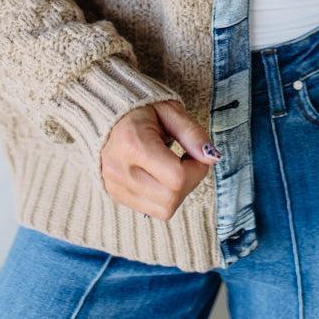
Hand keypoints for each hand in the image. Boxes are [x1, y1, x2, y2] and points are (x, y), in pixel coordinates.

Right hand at [99, 99, 221, 219]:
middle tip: (186, 160)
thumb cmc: (140, 108)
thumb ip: (192, 133)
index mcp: (132, 144)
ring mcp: (115, 186)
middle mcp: (120, 170)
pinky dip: (163, 196)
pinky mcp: (115, 195)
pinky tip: (160, 175)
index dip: (197, 169)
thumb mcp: (170, 111)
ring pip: (163, 210)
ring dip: (178, 192)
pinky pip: (151, 209)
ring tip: (173, 167)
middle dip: (189, 182)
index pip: (177, 177)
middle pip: (171, 199)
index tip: (197, 154)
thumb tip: (212, 157)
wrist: (106, 112)